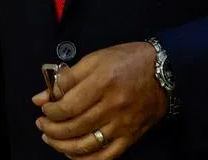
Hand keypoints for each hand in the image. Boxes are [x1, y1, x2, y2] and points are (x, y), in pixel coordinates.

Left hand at [32, 42, 167, 158]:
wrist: (165, 71)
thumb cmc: (129, 60)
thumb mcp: (97, 58)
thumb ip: (68, 78)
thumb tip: (42, 97)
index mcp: (103, 82)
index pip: (68, 106)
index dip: (50, 112)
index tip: (45, 109)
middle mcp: (113, 106)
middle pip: (73, 127)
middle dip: (51, 129)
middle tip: (42, 125)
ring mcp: (122, 124)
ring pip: (85, 145)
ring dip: (62, 146)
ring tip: (52, 139)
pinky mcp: (131, 137)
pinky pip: (105, 156)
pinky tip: (72, 153)